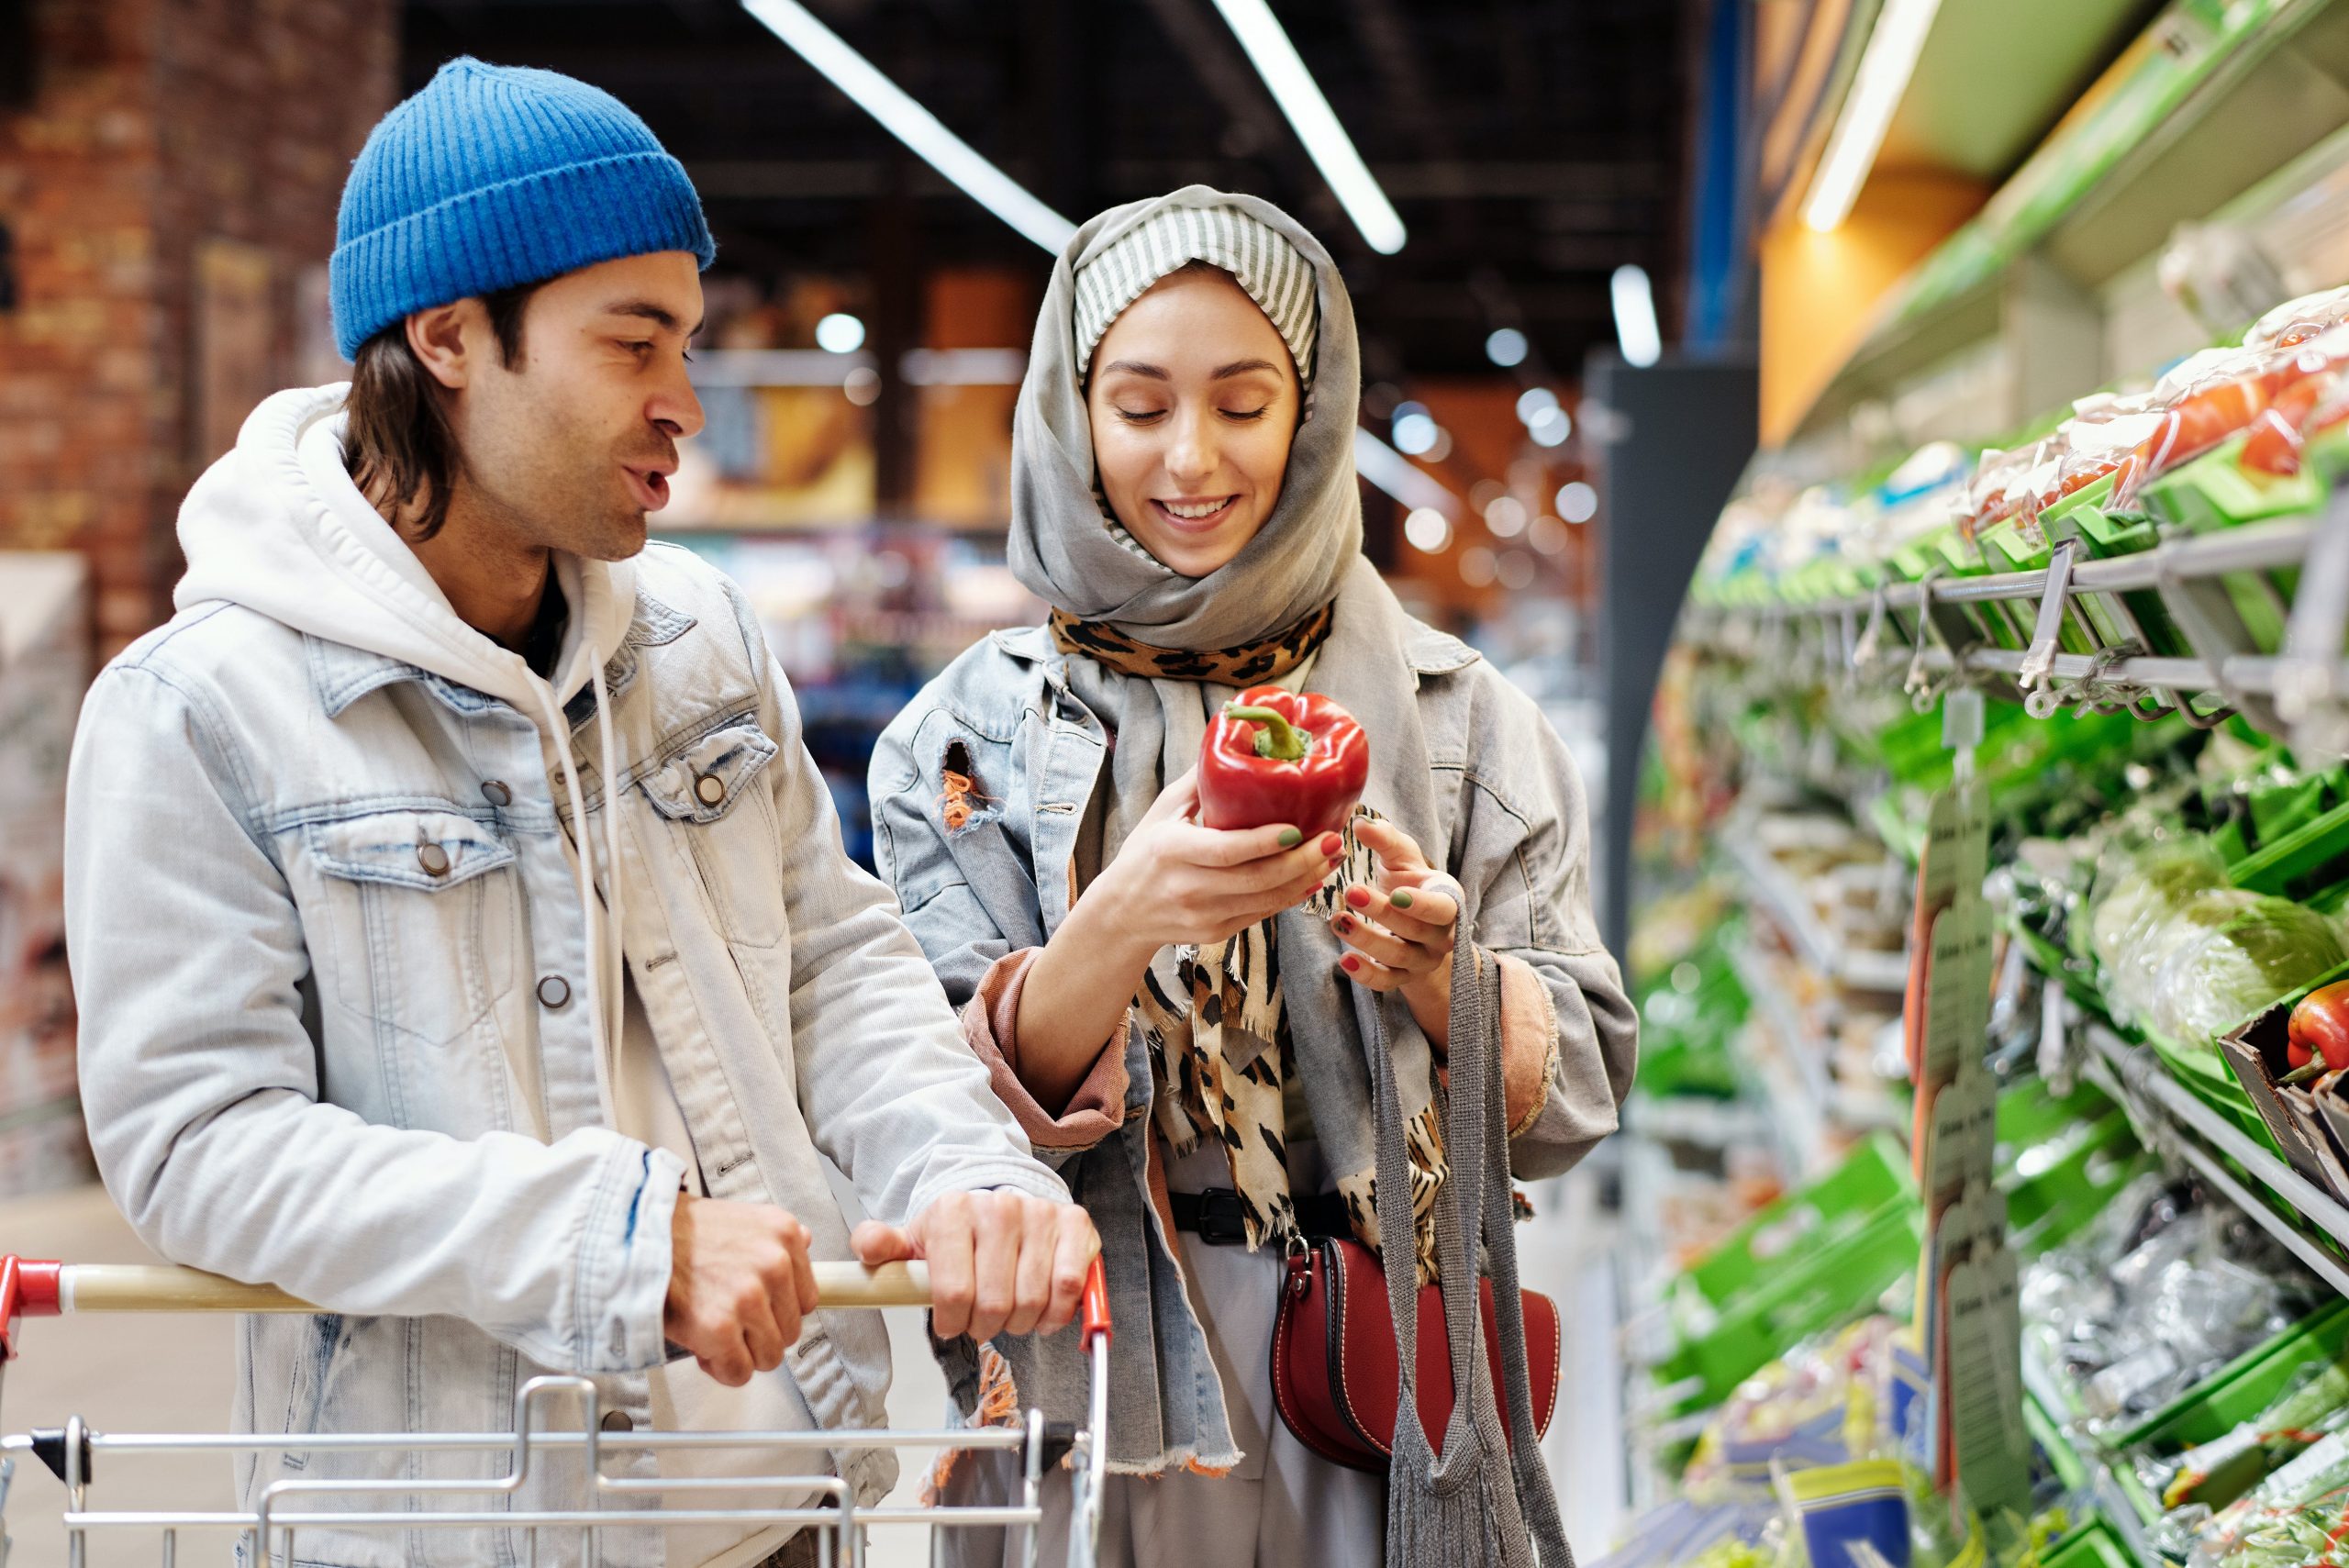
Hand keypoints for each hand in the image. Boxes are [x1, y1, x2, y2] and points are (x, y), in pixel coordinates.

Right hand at [664, 1194, 820, 1386]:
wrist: (629, 1241)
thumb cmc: (676, 1234)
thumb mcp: (739, 1219)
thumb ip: (775, 1239)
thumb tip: (806, 1245)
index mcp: (783, 1234)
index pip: (807, 1298)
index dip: (776, 1312)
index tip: (754, 1311)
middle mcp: (774, 1263)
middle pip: (790, 1331)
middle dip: (758, 1335)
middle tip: (726, 1321)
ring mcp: (749, 1296)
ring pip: (770, 1356)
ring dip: (740, 1354)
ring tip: (712, 1331)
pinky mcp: (720, 1327)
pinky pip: (739, 1373)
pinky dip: (719, 1369)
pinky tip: (701, 1345)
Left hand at [853, 1191, 1098, 1341]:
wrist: (999, 1201)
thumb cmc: (955, 1233)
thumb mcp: (912, 1240)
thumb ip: (882, 1245)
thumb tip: (867, 1246)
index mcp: (953, 1211)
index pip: (954, 1292)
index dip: (951, 1321)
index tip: (950, 1322)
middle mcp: (999, 1207)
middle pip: (994, 1303)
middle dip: (984, 1326)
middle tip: (981, 1321)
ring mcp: (1040, 1213)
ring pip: (1032, 1301)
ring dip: (1019, 1323)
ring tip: (1009, 1314)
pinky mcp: (1074, 1224)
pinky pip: (1069, 1287)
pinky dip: (1056, 1313)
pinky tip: (1042, 1311)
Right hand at [1082, 768, 1344, 961]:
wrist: (1122, 913)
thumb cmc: (1145, 853)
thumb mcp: (1163, 812)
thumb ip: (1199, 781)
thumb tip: (1234, 738)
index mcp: (1172, 851)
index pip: (1226, 850)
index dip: (1264, 841)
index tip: (1297, 827)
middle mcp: (1188, 887)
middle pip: (1257, 880)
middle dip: (1302, 861)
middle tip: (1333, 839)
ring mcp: (1204, 915)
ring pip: (1267, 901)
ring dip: (1306, 879)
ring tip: (1333, 855)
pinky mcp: (1216, 933)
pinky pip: (1262, 914)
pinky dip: (1291, 896)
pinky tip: (1312, 877)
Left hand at [1332, 819, 1460, 1042]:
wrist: (1416, 922)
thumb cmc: (1409, 882)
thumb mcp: (1401, 858)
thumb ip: (1385, 839)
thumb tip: (1360, 823)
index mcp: (1448, 901)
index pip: (1443, 908)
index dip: (1421, 905)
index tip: (1395, 893)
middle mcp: (1442, 935)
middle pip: (1415, 930)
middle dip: (1382, 913)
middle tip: (1352, 892)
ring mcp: (1423, 959)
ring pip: (1399, 956)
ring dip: (1367, 940)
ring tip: (1337, 920)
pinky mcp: (1403, 977)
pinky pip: (1387, 982)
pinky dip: (1366, 974)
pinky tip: (1344, 960)